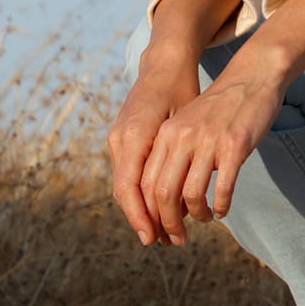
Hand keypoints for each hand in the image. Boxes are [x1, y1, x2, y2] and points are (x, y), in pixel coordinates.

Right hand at [108, 54, 201, 246]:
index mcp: (135, 135)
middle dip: (144, 220)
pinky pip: (128, 174)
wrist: (163, 64)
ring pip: (125, 186)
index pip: (130, 188)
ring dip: (143, 211)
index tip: (154, 238)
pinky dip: (142, 194)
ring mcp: (117, 138)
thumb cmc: (181, 88)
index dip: (141, 217)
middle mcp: (120, 139)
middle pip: (125, 193)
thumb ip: (182, 156)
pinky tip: (161, 207)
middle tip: (167, 242)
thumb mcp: (186, 119)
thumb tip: (187, 198)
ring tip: (166, 231)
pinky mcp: (122, 138)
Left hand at [136, 54, 286, 244]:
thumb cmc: (221, 107)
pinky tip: (224, 209)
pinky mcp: (235, 145)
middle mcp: (182, 138)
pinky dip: (222, 205)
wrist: (252, 78)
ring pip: (191, 195)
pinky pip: (223, 187)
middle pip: (162, 194)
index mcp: (166, 134)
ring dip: (197, 215)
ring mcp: (209, 141)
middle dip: (168, 224)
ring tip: (205, 218)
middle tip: (177, 238)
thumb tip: (165, 196)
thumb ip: (174, 153)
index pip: (145, 184)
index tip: (158, 230)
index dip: (148, 214)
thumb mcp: (187, 124)